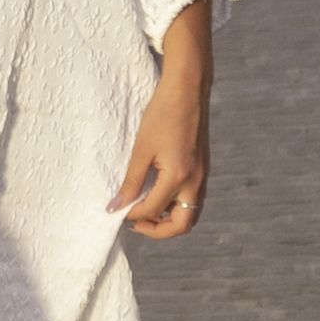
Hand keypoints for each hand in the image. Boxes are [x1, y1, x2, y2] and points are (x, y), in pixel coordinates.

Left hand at [105, 71, 208, 241]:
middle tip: (136, 221)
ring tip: (145, 208)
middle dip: (158, 230)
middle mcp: (195, 182)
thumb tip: (116, 205)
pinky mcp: (203, 169)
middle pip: (181, 225)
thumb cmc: (163, 114)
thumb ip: (131, 181)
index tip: (117, 209)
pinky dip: (176, 205)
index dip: (132, 214)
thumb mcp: (141, 149)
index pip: (152, 210)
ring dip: (168, 219)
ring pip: (189, 214)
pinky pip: (192, 199)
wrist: (188, 90)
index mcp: (178, 177)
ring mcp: (202, 177)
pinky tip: (158, 194)